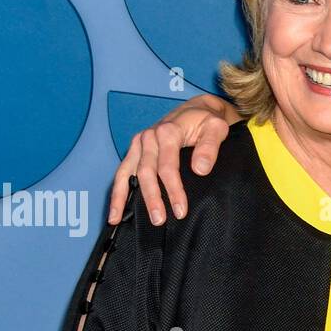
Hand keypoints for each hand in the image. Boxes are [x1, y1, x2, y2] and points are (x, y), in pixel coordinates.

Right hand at [107, 94, 238, 225]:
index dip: (173, 190)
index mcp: (168, 132)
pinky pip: (122, 171)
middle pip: (146, 172)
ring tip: (117, 219)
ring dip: (122, 197)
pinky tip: (115, 210)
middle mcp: (149, 137)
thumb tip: (200, 169)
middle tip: (158, 220)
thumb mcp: (216, 128)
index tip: (180, 211)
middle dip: (151, 198)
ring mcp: (139, 143)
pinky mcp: (135, 149)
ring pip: (126, 172)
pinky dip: (116, 190)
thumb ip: (210, 147)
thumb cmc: (206, 121)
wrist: (195, 110)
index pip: (168, 166)